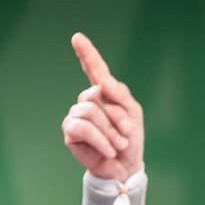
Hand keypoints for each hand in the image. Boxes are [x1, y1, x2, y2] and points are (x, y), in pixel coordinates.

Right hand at [62, 33, 143, 181]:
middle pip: (96, 93)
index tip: (77, 37)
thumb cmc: (130, 140)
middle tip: (126, 133)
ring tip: (118, 144)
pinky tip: (109, 150)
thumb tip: (102, 81)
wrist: (125, 166)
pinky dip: (101, 140)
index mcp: (105, 93)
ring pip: (90, 111)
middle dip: (117, 115)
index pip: (94, 69)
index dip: (87, 53)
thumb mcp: (134, 113)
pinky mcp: (70, 133)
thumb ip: (120, 94)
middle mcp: (88, 101)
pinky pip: (83, 127)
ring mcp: (77, 116)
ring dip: (111, 131)